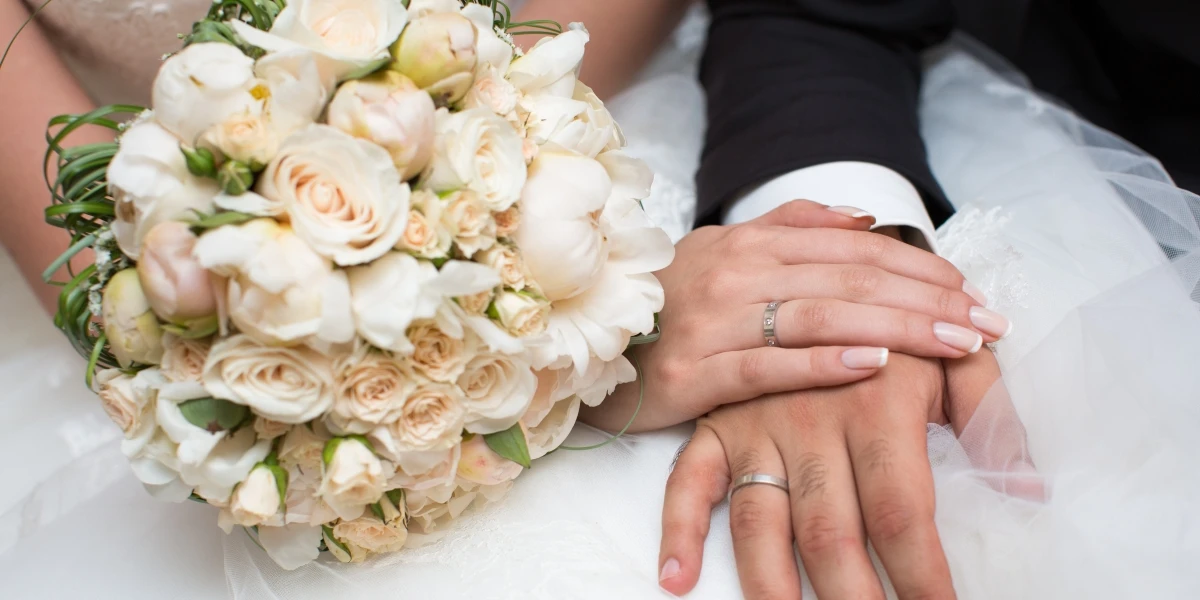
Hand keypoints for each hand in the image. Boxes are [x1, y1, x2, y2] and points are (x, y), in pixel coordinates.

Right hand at [582, 201, 1010, 432]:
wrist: (591, 347)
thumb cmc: (671, 304)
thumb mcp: (725, 251)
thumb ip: (793, 227)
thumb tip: (865, 220)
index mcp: (750, 243)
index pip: (852, 249)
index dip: (918, 268)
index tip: (973, 291)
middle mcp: (735, 272)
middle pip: (848, 279)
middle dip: (927, 300)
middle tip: (987, 323)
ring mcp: (713, 320)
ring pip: (819, 316)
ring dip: (896, 327)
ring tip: (955, 343)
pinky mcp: (695, 372)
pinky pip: (767, 365)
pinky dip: (823, 362)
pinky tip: (873, 364)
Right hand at [658, 350, 1038, 598]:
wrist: (813, 262)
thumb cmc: (893, 318)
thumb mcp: (949, 355)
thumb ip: (991, 414)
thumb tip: (1027, 489)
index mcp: (875, 403)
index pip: (903, 512)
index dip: (923, 576)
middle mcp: (811, 420)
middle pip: (831, 531)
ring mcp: (756, 425)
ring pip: (759, 521)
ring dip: (773, 587)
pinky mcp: (716, 424)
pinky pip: (686, 481)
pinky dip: (678, 529)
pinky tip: (677, 580)